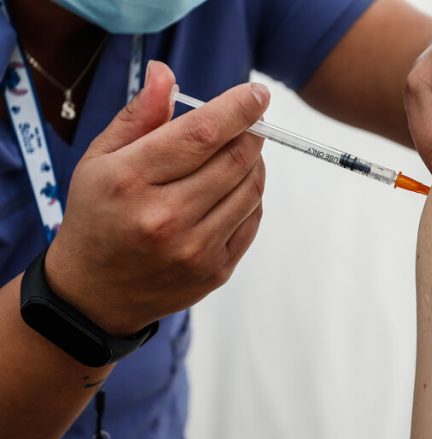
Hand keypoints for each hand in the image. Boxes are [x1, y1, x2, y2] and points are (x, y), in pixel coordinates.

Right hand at [44, 61, 268, 335]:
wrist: (95, 293)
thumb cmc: (98, 216)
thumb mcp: (100, 160)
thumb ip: (138, 116)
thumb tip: (166, 73)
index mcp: (131, 180)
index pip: (202, 133)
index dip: (237, 108)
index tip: (257, 93)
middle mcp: (166, 217)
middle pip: (235, 159)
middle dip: (251, 133)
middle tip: (250, 123)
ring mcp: (195, 249)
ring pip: (251, 189)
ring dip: (255, 164)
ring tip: (240, 154)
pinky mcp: (215, 271)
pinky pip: (253, 220)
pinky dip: (252, 197)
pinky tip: (235, 189)